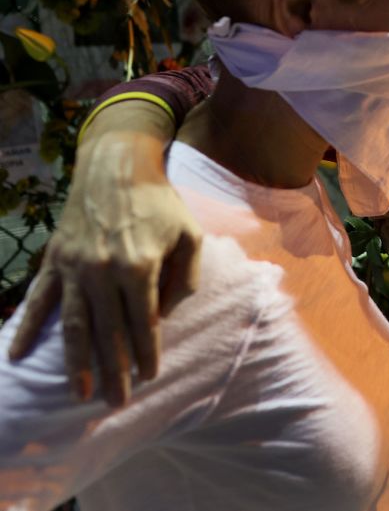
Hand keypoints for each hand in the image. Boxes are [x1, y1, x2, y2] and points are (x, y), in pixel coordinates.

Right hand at [8, 131, 200, 405]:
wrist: (116, 167)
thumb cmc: (160, 203)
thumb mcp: (190, 235)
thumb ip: (185, 278)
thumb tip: (169, 315)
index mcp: (139, 267)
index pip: (144, 322)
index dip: (146, 352)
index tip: (149, 377)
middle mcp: (103, 272)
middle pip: (108, 332)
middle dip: (113, 370)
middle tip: (116, 402)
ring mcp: (74, 268)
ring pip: (72, 325)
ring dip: (75, 362)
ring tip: (80, 394)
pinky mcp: (54, 261)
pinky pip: (38, 300)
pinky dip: (25, 328)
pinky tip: (17, 355)